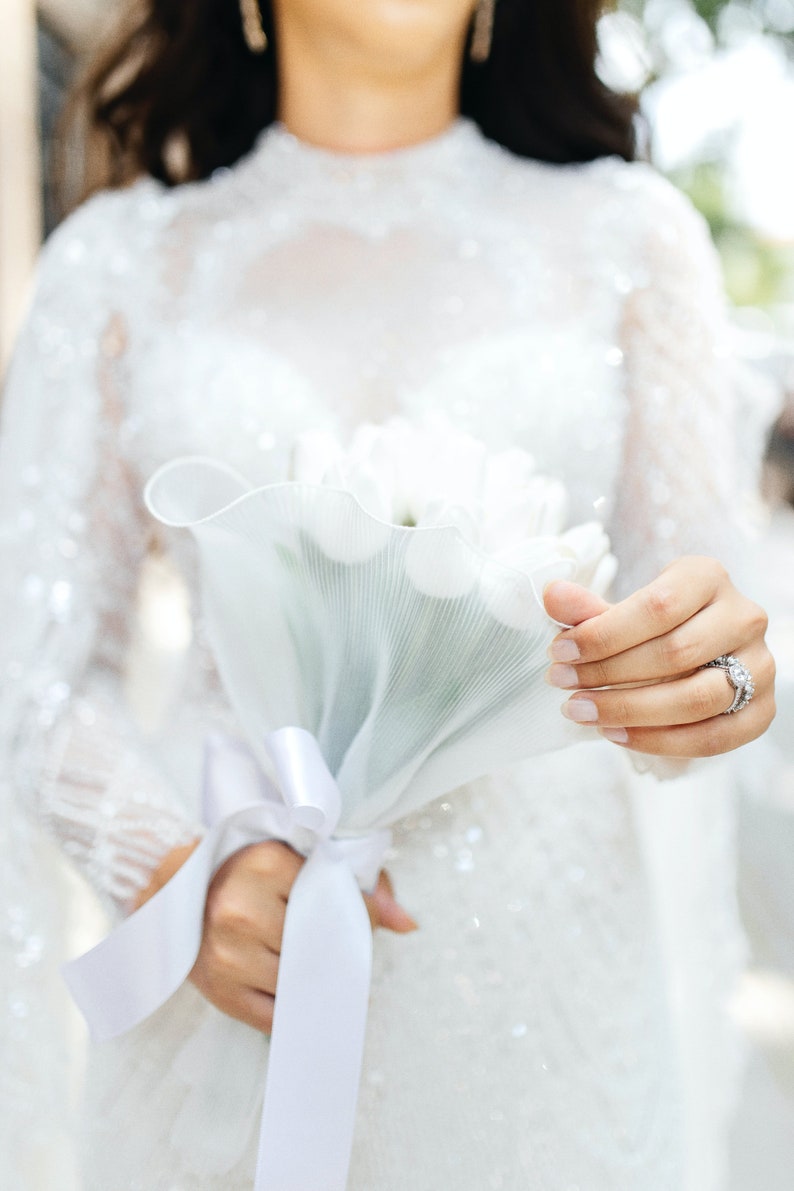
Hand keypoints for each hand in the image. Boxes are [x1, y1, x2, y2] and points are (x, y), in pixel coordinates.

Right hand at [186, 842, 415, 1031]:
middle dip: (341, 951)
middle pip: (323, 943)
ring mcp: (230, 953)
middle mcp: (243, 908)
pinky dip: (299, 1010)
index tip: (361, 920)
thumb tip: (408, 924)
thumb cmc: (246, 871)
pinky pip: (278, 1015)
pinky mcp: (222, 991)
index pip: (336, 896)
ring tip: (320, 969)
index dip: (358, 913)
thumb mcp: (295, 857)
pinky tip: (305, 998)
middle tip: (346, 951)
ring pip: (305, 981)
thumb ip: (358, 881)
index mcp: (266, 863)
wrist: (174, 893)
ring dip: (321, 981)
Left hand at [543, 556, 774, 756]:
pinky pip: (714, 737)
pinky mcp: (762, 710)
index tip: (559, 652)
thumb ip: (588, 609)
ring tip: (583, 712)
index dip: (604, 634)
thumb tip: (551, 594)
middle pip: (676, 653)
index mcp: (708, 577)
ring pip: (697, 698)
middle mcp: (744, 616)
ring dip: (631, 711)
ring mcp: (760, 665)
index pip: (657, 606)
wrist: (699, 651)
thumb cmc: (654, 626)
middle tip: (563, 685)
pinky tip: (616, 734)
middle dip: (609, 674)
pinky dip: (660, 741)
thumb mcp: (622, 611)